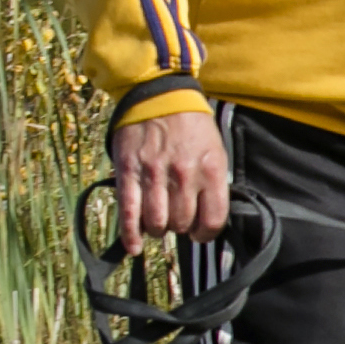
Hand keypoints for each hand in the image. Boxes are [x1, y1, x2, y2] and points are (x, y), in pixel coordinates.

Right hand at [110, 108, 229, 246]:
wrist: (158, 96)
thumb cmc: (191, 126)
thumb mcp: (215, 150)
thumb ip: (214, 183)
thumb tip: (209, 217)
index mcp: (210, 170)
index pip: (212, 220)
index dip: (205, 233)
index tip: (199, 231)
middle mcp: (183, 175)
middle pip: (182, 224)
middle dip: (180, 228)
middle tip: (177, 219)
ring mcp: (154, 175)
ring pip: (157, 224)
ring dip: (159, 229)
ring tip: (159, 221)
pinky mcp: (129, 173)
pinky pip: (129, 213)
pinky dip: (131, 235)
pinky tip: (134, 247)